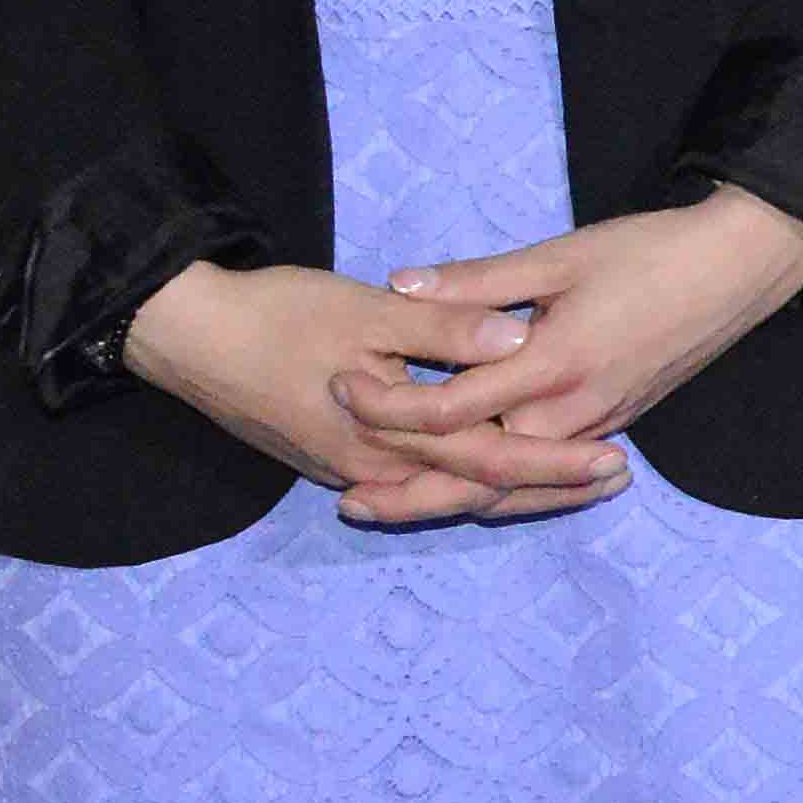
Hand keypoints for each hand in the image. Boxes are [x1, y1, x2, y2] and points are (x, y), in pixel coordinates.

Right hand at [125, 259, 608, 524]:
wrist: (186, 337)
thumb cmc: (276, 316)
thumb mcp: (365, 311)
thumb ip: (444, 328)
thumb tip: (519, 338)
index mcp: (388, 434)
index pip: (491, 459)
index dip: (556, 463)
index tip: (615, 460)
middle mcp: (374, 467)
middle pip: (477, 489)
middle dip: (549, 487)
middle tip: (616, 478)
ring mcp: (351, 467)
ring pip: (446, 491)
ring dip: (511, 487)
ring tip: (574, 479)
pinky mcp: (335, 456)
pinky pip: (414, 481)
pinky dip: (460, 480)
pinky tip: (492, 475)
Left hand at [339, 193, 802, 484]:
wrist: (742, 267)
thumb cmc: (653, 251)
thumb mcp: (560, 255)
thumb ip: (477, 282)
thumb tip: (399, 284)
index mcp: (554, 363)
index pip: (452, 409)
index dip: (389, 405)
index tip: (342, 385)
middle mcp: (574, 411)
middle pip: (477, 476)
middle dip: (409, 493)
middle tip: (348, 501)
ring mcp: (598, 427)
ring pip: (512, 488)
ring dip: (450, 503)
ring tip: (392, 507)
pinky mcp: (613, 425)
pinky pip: (543, 476)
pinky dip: (500, 492)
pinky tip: (467, 489)